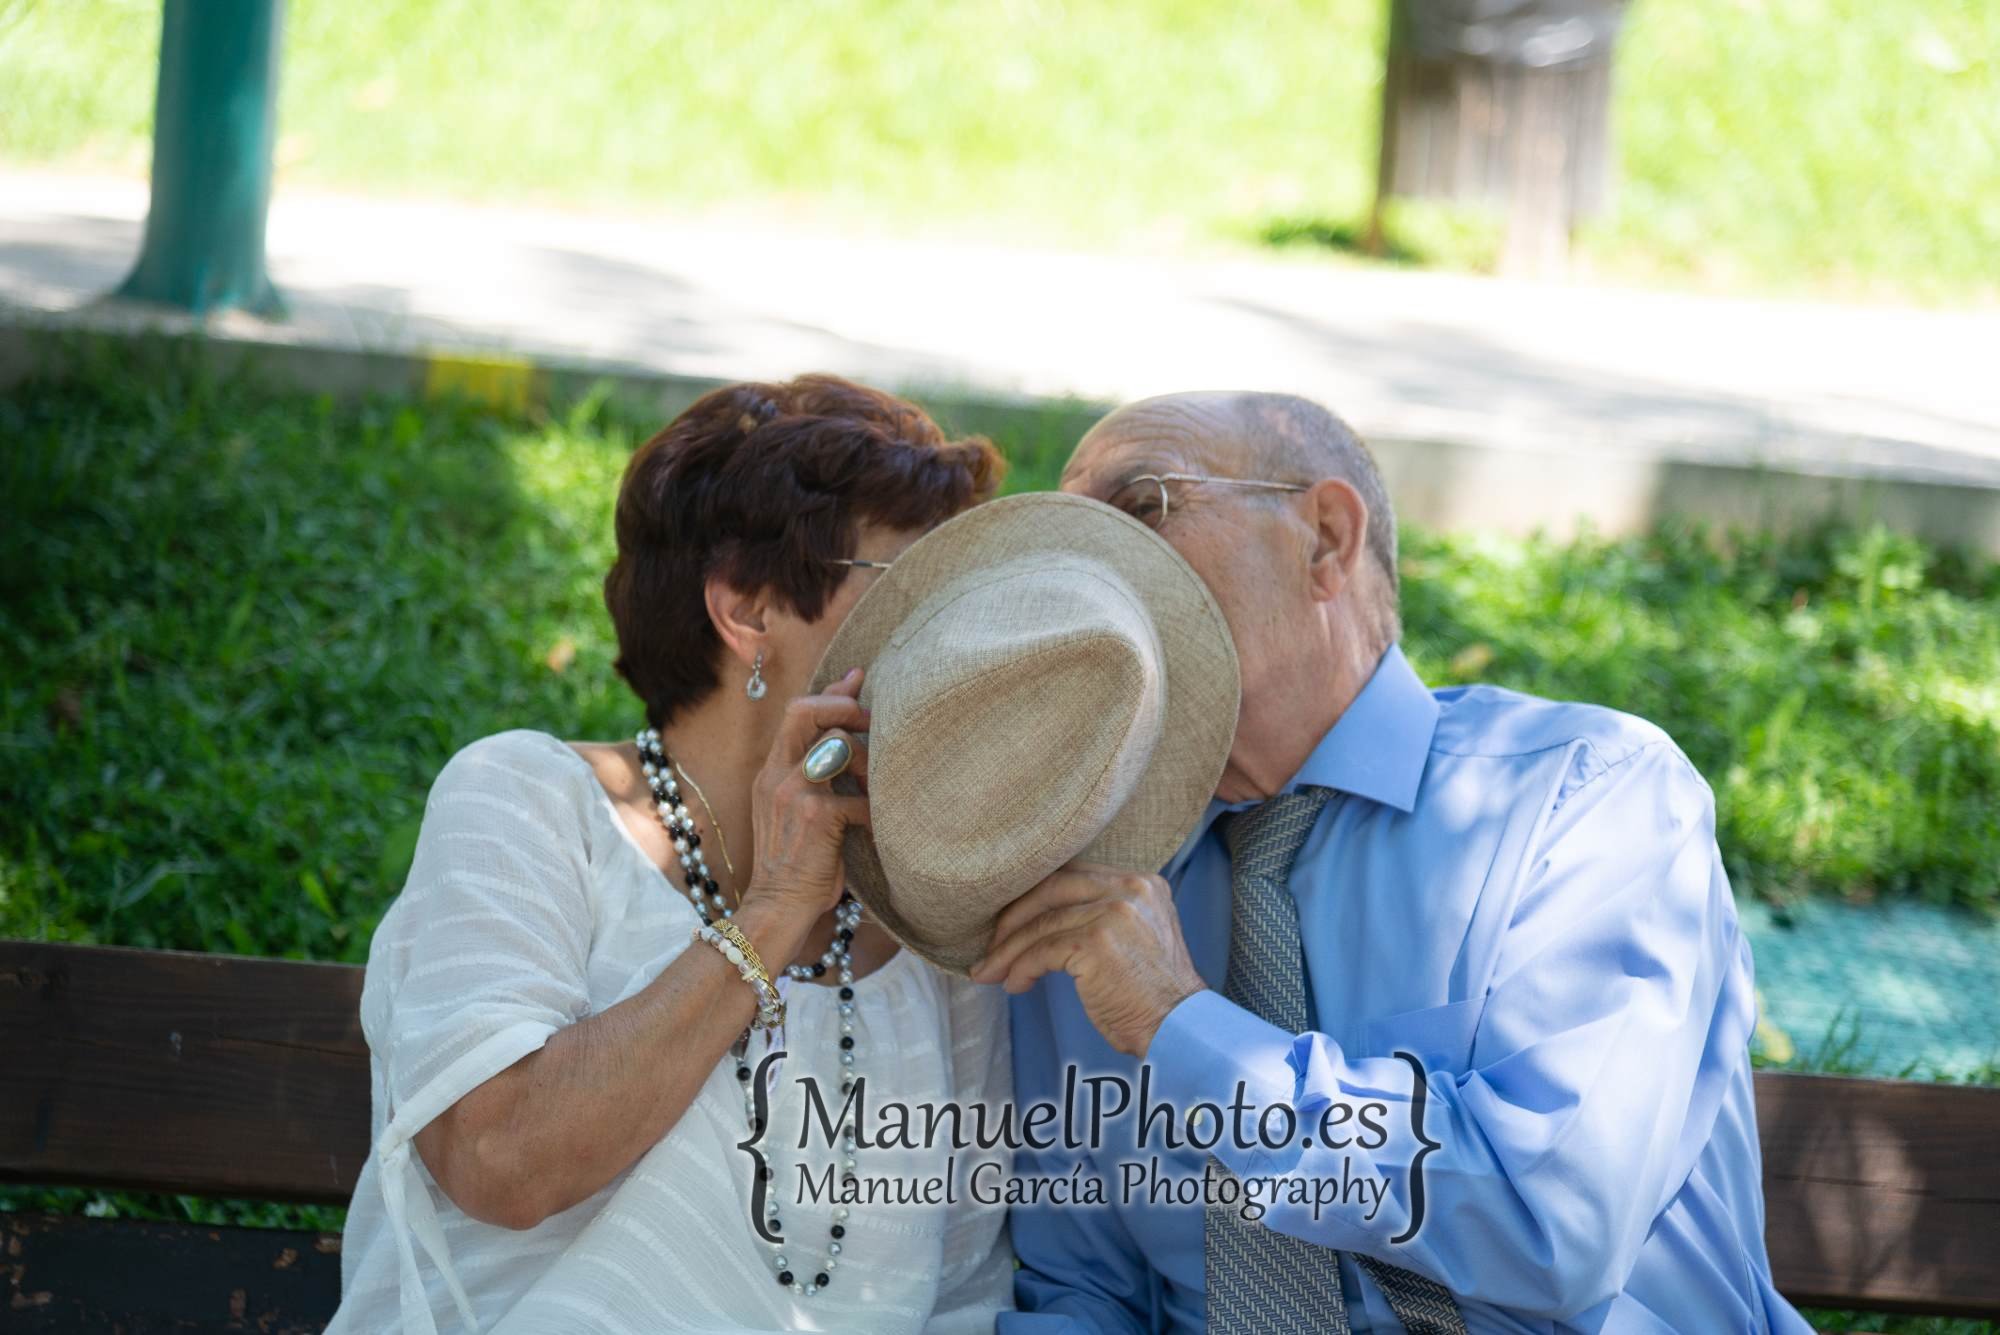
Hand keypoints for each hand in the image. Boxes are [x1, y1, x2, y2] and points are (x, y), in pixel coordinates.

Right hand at [737, 669, 871, 956]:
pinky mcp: (817, 816)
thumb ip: (812, 781)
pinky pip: (860, 798)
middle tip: (875, 718)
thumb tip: (849, 751)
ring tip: (882, 784)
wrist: (777, 908)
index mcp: (770, 772)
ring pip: (838, 746)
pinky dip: (879, 812)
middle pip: (804, 711)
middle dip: (844, 705)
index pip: (795, 713)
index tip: (857, 678)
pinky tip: (887, 827)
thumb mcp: (794, 813)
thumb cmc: (794, 865)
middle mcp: (776, 775)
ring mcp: (794, 793)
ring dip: (869, 761)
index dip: (829, 693)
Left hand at [971, 860, 1206, 1056]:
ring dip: (1008, 950)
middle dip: (1014, 917)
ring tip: (991, 972)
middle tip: (992, 945)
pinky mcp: (1096, 942)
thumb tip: (1044, 919)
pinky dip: (1021, 968)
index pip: (1073, 875)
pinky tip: (1016, 985)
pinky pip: (1042, 951)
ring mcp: (1113, 912)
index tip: (1012, 922)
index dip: (1035, 897)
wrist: (1181, 1028)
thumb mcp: (1136, 936)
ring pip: (1042, 923)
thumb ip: (1102, 915)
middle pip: (1051, 888)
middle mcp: (1130, 888)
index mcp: (1142, 882)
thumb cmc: (1153, 995)